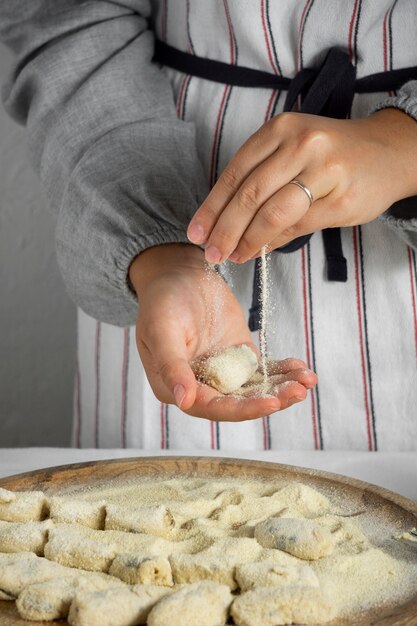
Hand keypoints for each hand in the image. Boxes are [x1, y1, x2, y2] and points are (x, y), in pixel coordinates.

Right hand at [129, 244, 316, 420]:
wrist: (178, 274)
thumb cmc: (162, 301)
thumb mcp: (162, 331)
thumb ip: (172, 365)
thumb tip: (185, 401)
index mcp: (176, 388)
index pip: (213, 407)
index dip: (243, 409)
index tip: (270, 402)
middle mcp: (201, 386)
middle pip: (240, 402)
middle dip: (271, 399)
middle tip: (298, 391)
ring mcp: (222, 372)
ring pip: (255, 389)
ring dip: (281, 387)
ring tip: (307, 380)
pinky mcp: (239, 357)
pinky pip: (263, 370)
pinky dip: (282, 371)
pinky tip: (300, 369)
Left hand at [187, 108, 416, 262]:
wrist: (388, 151)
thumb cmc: (330, 155)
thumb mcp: (291, 150)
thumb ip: (260, 178)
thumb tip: (224, 224)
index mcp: (281, 129)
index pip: (235, 173)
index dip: (212, 207)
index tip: (197, 233)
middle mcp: (301, 144)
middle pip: (250, 195)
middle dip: (225, 230)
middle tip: (212, 254)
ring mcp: (324, 171)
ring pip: (273, 213)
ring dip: (249, 240)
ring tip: (234, 256)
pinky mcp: (342, 198)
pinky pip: (299, 226)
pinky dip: (275, 241)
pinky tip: (261, 250)